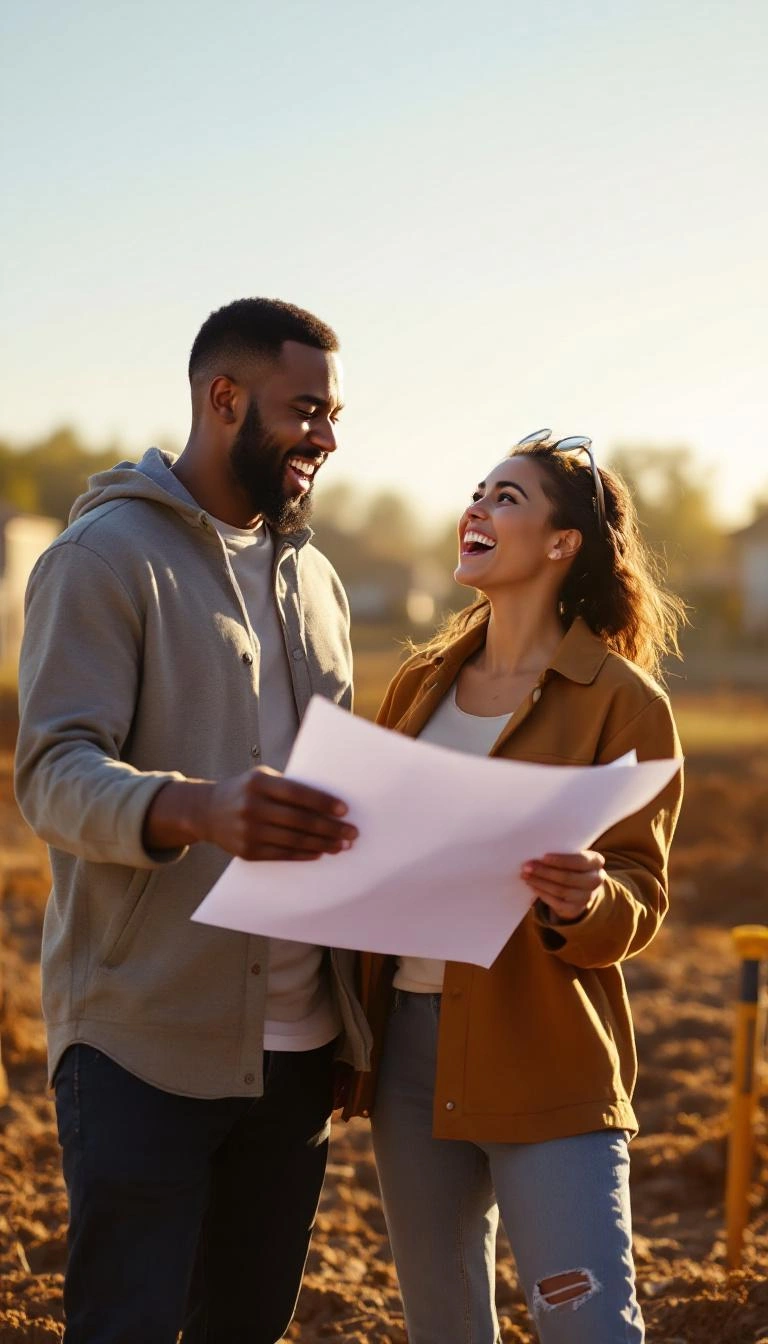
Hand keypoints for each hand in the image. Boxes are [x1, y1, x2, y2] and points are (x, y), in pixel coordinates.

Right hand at [144, 768, 357, 860]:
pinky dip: (303, 854)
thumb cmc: (245, 791)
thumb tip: (328, 803)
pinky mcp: (247, 851)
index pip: (297, 794)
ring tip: (341, 845)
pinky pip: (282, 855)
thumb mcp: (261, 778)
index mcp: (258, 783)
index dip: (323, 802)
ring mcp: (248, 831)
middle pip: (299, 821)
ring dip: (322, 844)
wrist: (207, 811)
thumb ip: (288, 787)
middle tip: (351, 833)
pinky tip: (319, 852)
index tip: (344, 810)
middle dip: (330, 828)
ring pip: (293, 841)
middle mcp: (252, 807)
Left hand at [520, 850, 605, 923]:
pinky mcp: (575, 909)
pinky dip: (542, 893)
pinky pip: (556, 902)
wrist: (582, 888)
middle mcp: (595, 880)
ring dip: (540, 882)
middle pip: (568, 877)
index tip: (543, 857)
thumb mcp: (573, 856)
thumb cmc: (572, 865)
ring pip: (560, 890)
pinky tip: (532, 886)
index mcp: (596, 862)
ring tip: (526, 875)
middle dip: (545, 872)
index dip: (561, 860)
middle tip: (527, 866)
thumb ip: (561, 852)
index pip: (579, 861)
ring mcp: (586, 897)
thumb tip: (536, 853)